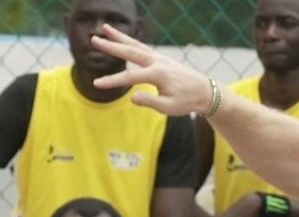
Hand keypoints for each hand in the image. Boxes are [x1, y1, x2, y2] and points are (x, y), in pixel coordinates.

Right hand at [91, 25, 213, 115]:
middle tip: (93, 39)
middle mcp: (158, 62)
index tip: (97, 84)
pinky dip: (130, 41)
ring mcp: (160, 58)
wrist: (204, 92)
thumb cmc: (187, 101)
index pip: (130, 77)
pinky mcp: (161, 59)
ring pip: (136, 45)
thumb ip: (150, 102)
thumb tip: (132, 97)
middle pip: (130, 52)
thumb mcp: (169, 108)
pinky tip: (121, 39)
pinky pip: (142, 48)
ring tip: (105, 28)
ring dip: (119, 37)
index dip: (113, 81)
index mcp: (158, 75)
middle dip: (111, 46)